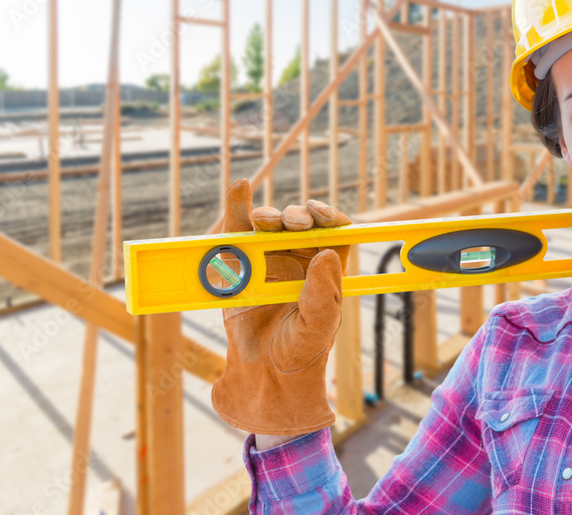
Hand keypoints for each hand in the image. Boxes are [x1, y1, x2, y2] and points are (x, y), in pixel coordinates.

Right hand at [210, 179, 351, 437]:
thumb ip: (323, 294)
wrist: (261, 382)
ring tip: (265, 220)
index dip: (332, 218)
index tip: (325, 217)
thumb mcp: (318, 328)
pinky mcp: (238, 269)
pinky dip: (236, 210)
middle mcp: (299, 263)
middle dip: (299, 216)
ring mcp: (267, 264)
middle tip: (294, 224)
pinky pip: (237, 235)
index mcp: (326, 273)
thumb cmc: (300, 356)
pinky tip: (239, 189)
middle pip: (301, 224)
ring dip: (269, 214)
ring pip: (270, 225)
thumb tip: (327, 253)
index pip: (335, 234)